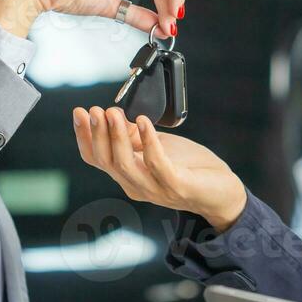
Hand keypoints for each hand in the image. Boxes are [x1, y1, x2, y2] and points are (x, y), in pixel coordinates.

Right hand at [71, 106, 246, 230]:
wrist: (223, 191)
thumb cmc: (190, 167)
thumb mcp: (157, 145)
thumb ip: (135, 136)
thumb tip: (113, 116)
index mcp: (128, 175)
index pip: (96, 159)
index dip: (84, 137)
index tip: (78, 112)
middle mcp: (136, 185)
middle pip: (106, 162)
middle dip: (97, 134)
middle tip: (95, 110)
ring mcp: (156, 189)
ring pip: (125, 165)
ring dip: (117, 137)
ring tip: (113, 113)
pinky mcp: (177, 187)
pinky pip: (157, 165)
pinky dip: (148, 142)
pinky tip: (143, 122)